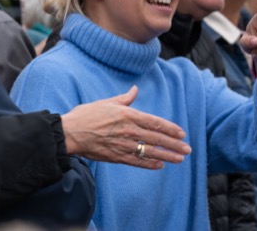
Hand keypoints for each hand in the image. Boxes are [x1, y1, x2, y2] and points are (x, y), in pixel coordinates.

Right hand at [60, 86, 191, 169]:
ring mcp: (123, 145)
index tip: (182, 133)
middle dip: (174, 144)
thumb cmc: (87, 115)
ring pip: (150, 151)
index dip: (171, 129)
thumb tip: (135, 90)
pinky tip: (160, 165)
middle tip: (187, 149)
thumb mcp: (107, 102)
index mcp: (129, 115)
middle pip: (157, 138)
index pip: (156, 122)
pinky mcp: (116, 156)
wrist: (69, 133)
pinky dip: (149, 164)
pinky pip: (136, 161)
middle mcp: (129, 131)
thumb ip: (125, 99)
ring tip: (180, 159)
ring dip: (167, 156)